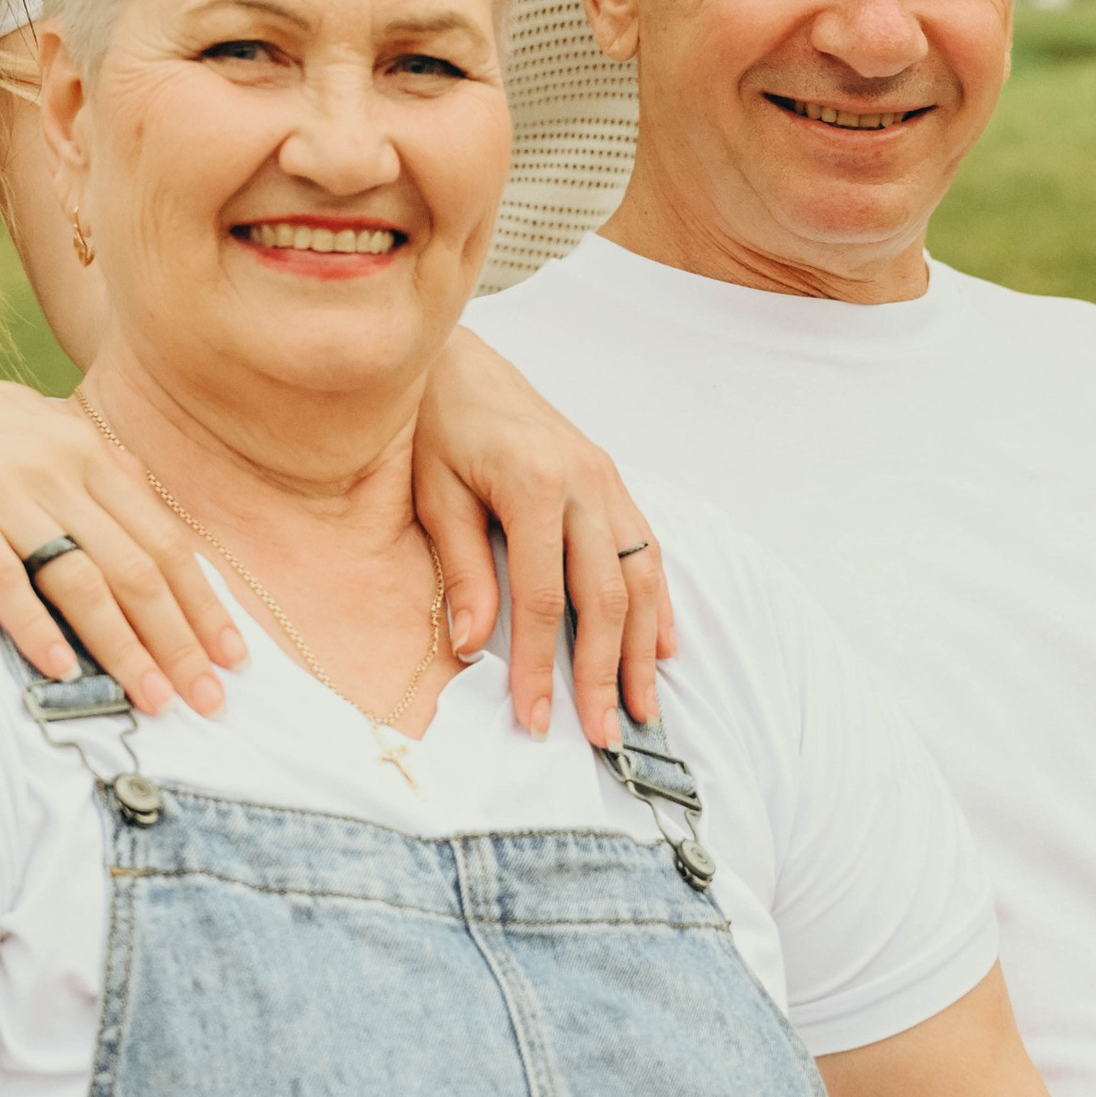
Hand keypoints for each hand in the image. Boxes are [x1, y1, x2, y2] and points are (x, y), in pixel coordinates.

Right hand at [0, 348, 245, 713]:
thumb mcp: (35, 427)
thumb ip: (93, 468)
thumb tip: (151, 509)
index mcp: (86, 448)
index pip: (164, 539)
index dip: (204, 603)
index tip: (233, 657)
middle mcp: (56, 464)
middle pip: (136, 567)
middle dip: (179, 641)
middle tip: (207, 701)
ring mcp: (1, 486)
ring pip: (82, 580)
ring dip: (124, 648)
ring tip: (150, 699)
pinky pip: (3, 578)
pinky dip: (36, 628)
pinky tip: (63, 671)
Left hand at [411, 333, 672, 749]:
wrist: (463, 359)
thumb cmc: (436, 422)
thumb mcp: (434, 493)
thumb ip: (460, 568)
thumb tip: (471, 647)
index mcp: (535, 485)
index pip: (543, 600)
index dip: (542, 667)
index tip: (535, 722)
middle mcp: (585, 483)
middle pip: (605, 598)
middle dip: (605, 675)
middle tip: (604, 737)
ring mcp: (607, 481)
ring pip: (640, 578)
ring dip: (642, 649)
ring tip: (642, 709)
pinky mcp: (613, 481)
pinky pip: (648, 548)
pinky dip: (657, 602)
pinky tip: (661, 646)